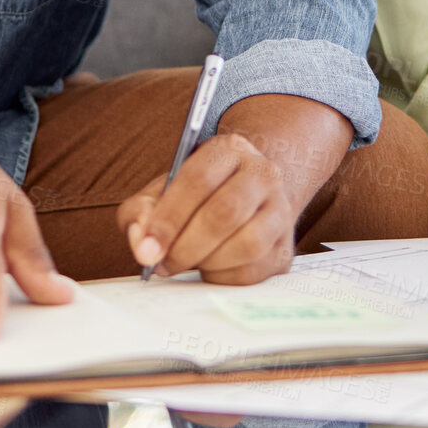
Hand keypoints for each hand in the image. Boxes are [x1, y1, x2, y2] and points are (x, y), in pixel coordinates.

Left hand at [118, 132, 299, 283]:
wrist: (244, 200)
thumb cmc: (196, 198)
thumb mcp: (163, 192)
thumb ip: (141, 212)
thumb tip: (142, 244)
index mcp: (229, 149)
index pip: (198, 180)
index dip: (169, 218)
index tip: (147, 249)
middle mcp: (263, 173)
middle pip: (225, 213)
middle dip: (186, 246)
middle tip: (164, 263)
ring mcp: (281, 210)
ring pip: (247, 244)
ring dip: (208, 262)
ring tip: (190, 261)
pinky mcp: (285, 247)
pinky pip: (255, 271)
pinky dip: (224, 277)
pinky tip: (212, 268)